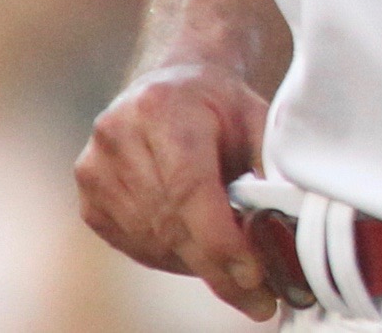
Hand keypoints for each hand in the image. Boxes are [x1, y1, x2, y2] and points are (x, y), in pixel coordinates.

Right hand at [75, 62, 280, 320]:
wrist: (171, 83)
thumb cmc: (220, 104)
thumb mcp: (258, 118)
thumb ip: (273, 166)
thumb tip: (293, 224)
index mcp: (162, 110)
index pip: (189, 189)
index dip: (220, 239)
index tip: (254, 274)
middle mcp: (118, 137)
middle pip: (170, 223)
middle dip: (218, 266)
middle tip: (259, 297)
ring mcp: (95, 168)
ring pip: (152, 241)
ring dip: (197, 265)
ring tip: (237, 273)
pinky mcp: (88, 196)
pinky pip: (133, 245)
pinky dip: (171, 258)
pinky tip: (199, 254)